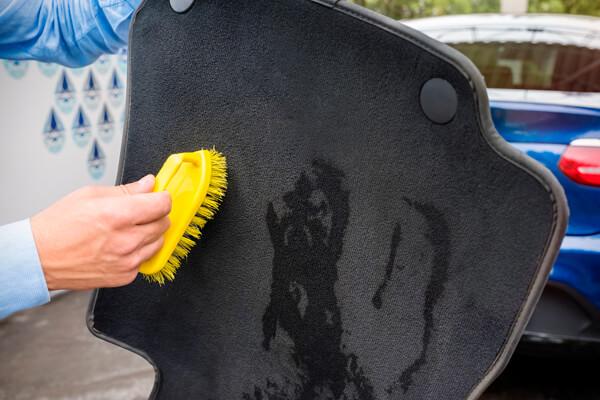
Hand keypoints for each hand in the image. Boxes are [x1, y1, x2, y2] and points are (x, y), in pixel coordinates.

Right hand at [30, 175, 170, 289]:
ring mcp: (127, 261)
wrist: (38, 258)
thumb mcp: (90, 195)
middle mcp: (126, 240)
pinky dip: (139, 252)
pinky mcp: (125, 276)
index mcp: (118, 215)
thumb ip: (127, 190)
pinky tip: (120, 246)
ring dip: (149, 234)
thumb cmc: (58, 226)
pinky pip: (145, 259)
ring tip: (127, 229)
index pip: (162, 204)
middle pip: (164, 223)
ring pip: (159, 242)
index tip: (158, 196)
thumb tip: (148, 184)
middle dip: (155, 214)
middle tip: (140, 212)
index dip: (161, 197)